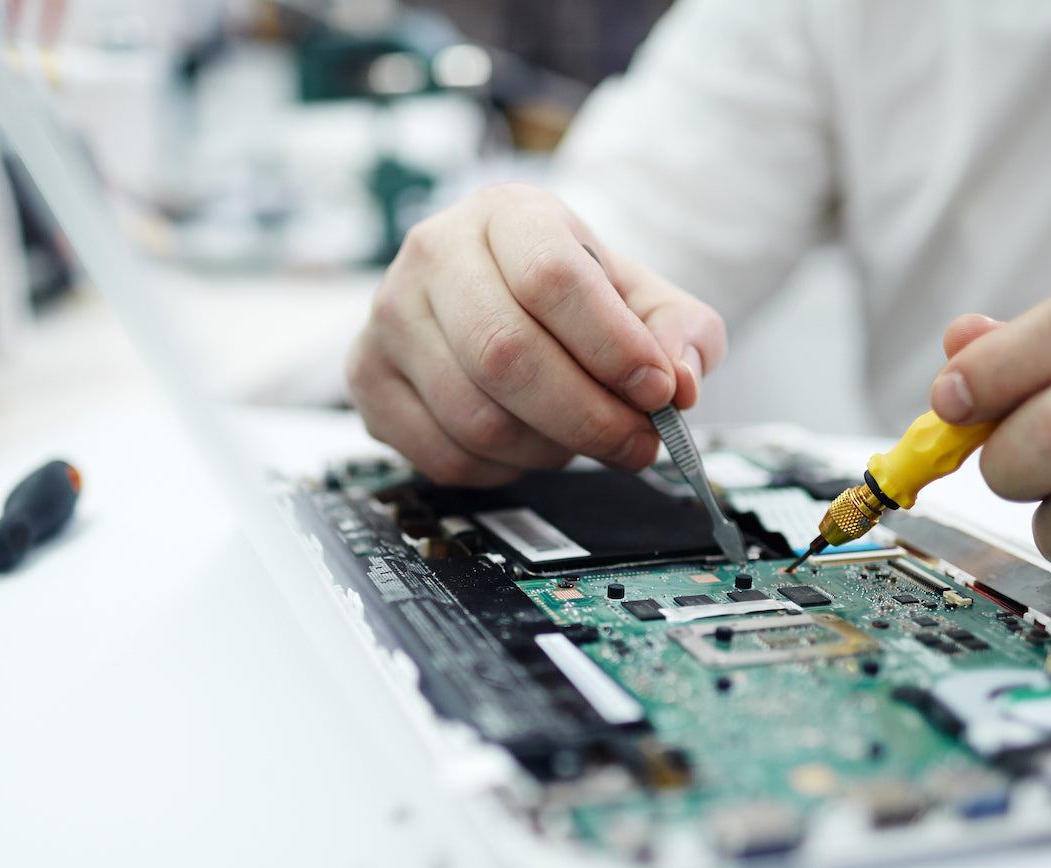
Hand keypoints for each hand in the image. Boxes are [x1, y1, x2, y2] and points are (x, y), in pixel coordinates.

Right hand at [346, 183, 727, 486]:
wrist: (500, 294)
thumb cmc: (574, 298)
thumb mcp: (643, 297)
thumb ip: (683, 331)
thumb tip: (682, 381)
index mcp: (508, 213)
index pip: (552, 279)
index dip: (612, 348)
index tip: (658, 391)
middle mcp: (433, 253)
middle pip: (506, 356)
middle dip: (587, 418)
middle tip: (636, 443)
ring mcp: (389, 316)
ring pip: (475, 417)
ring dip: (548, 449)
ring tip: (578, 437)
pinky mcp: (367, 377)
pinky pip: (443, 455)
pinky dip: (501, 470)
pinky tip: (524, 444)